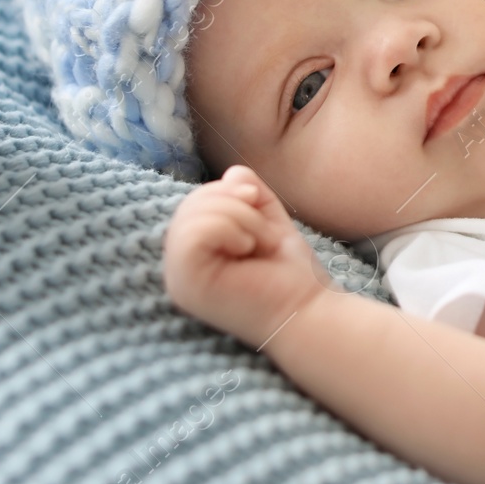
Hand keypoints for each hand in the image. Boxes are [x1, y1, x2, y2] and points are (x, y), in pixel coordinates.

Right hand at [162, 164, 328, 350]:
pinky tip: (248, 251)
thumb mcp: (267, 220)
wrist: (308, 311)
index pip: (194, 202)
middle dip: (237, 205)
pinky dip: (230, 230)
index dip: (229, 193)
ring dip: (241, 219)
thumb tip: (231, 172)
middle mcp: (177, 269)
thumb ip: (248, 194)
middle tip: (264, 235)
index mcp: (192, 255)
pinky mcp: (186, 285)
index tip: (261, 213)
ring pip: (193, 216)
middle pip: (190, 204)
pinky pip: (194, 233)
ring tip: (259, 245)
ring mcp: (178, 279)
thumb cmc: (290, 274)